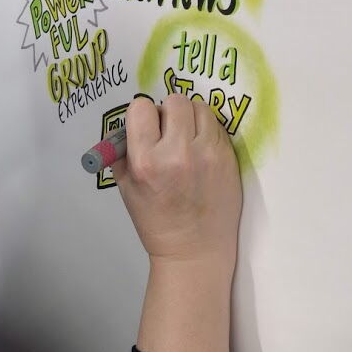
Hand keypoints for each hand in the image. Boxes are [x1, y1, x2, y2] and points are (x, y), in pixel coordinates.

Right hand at [111, 93, 241, 270]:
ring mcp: (208, 154)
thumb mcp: (126, 188)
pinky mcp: (228, 158)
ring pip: (200, 107)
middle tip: (168, 132)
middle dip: (168, 112)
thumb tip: (128, 124)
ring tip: (188, 139)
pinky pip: (217, 125)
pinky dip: (207, 131)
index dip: (143, 115)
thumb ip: (123, 152)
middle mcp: (178, 153)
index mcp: (146, 162)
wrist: (195, 250)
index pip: (142, 107)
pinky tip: (202, 152)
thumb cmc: (156, 222)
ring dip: (191, 117)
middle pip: (175, 101)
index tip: (147, 128)